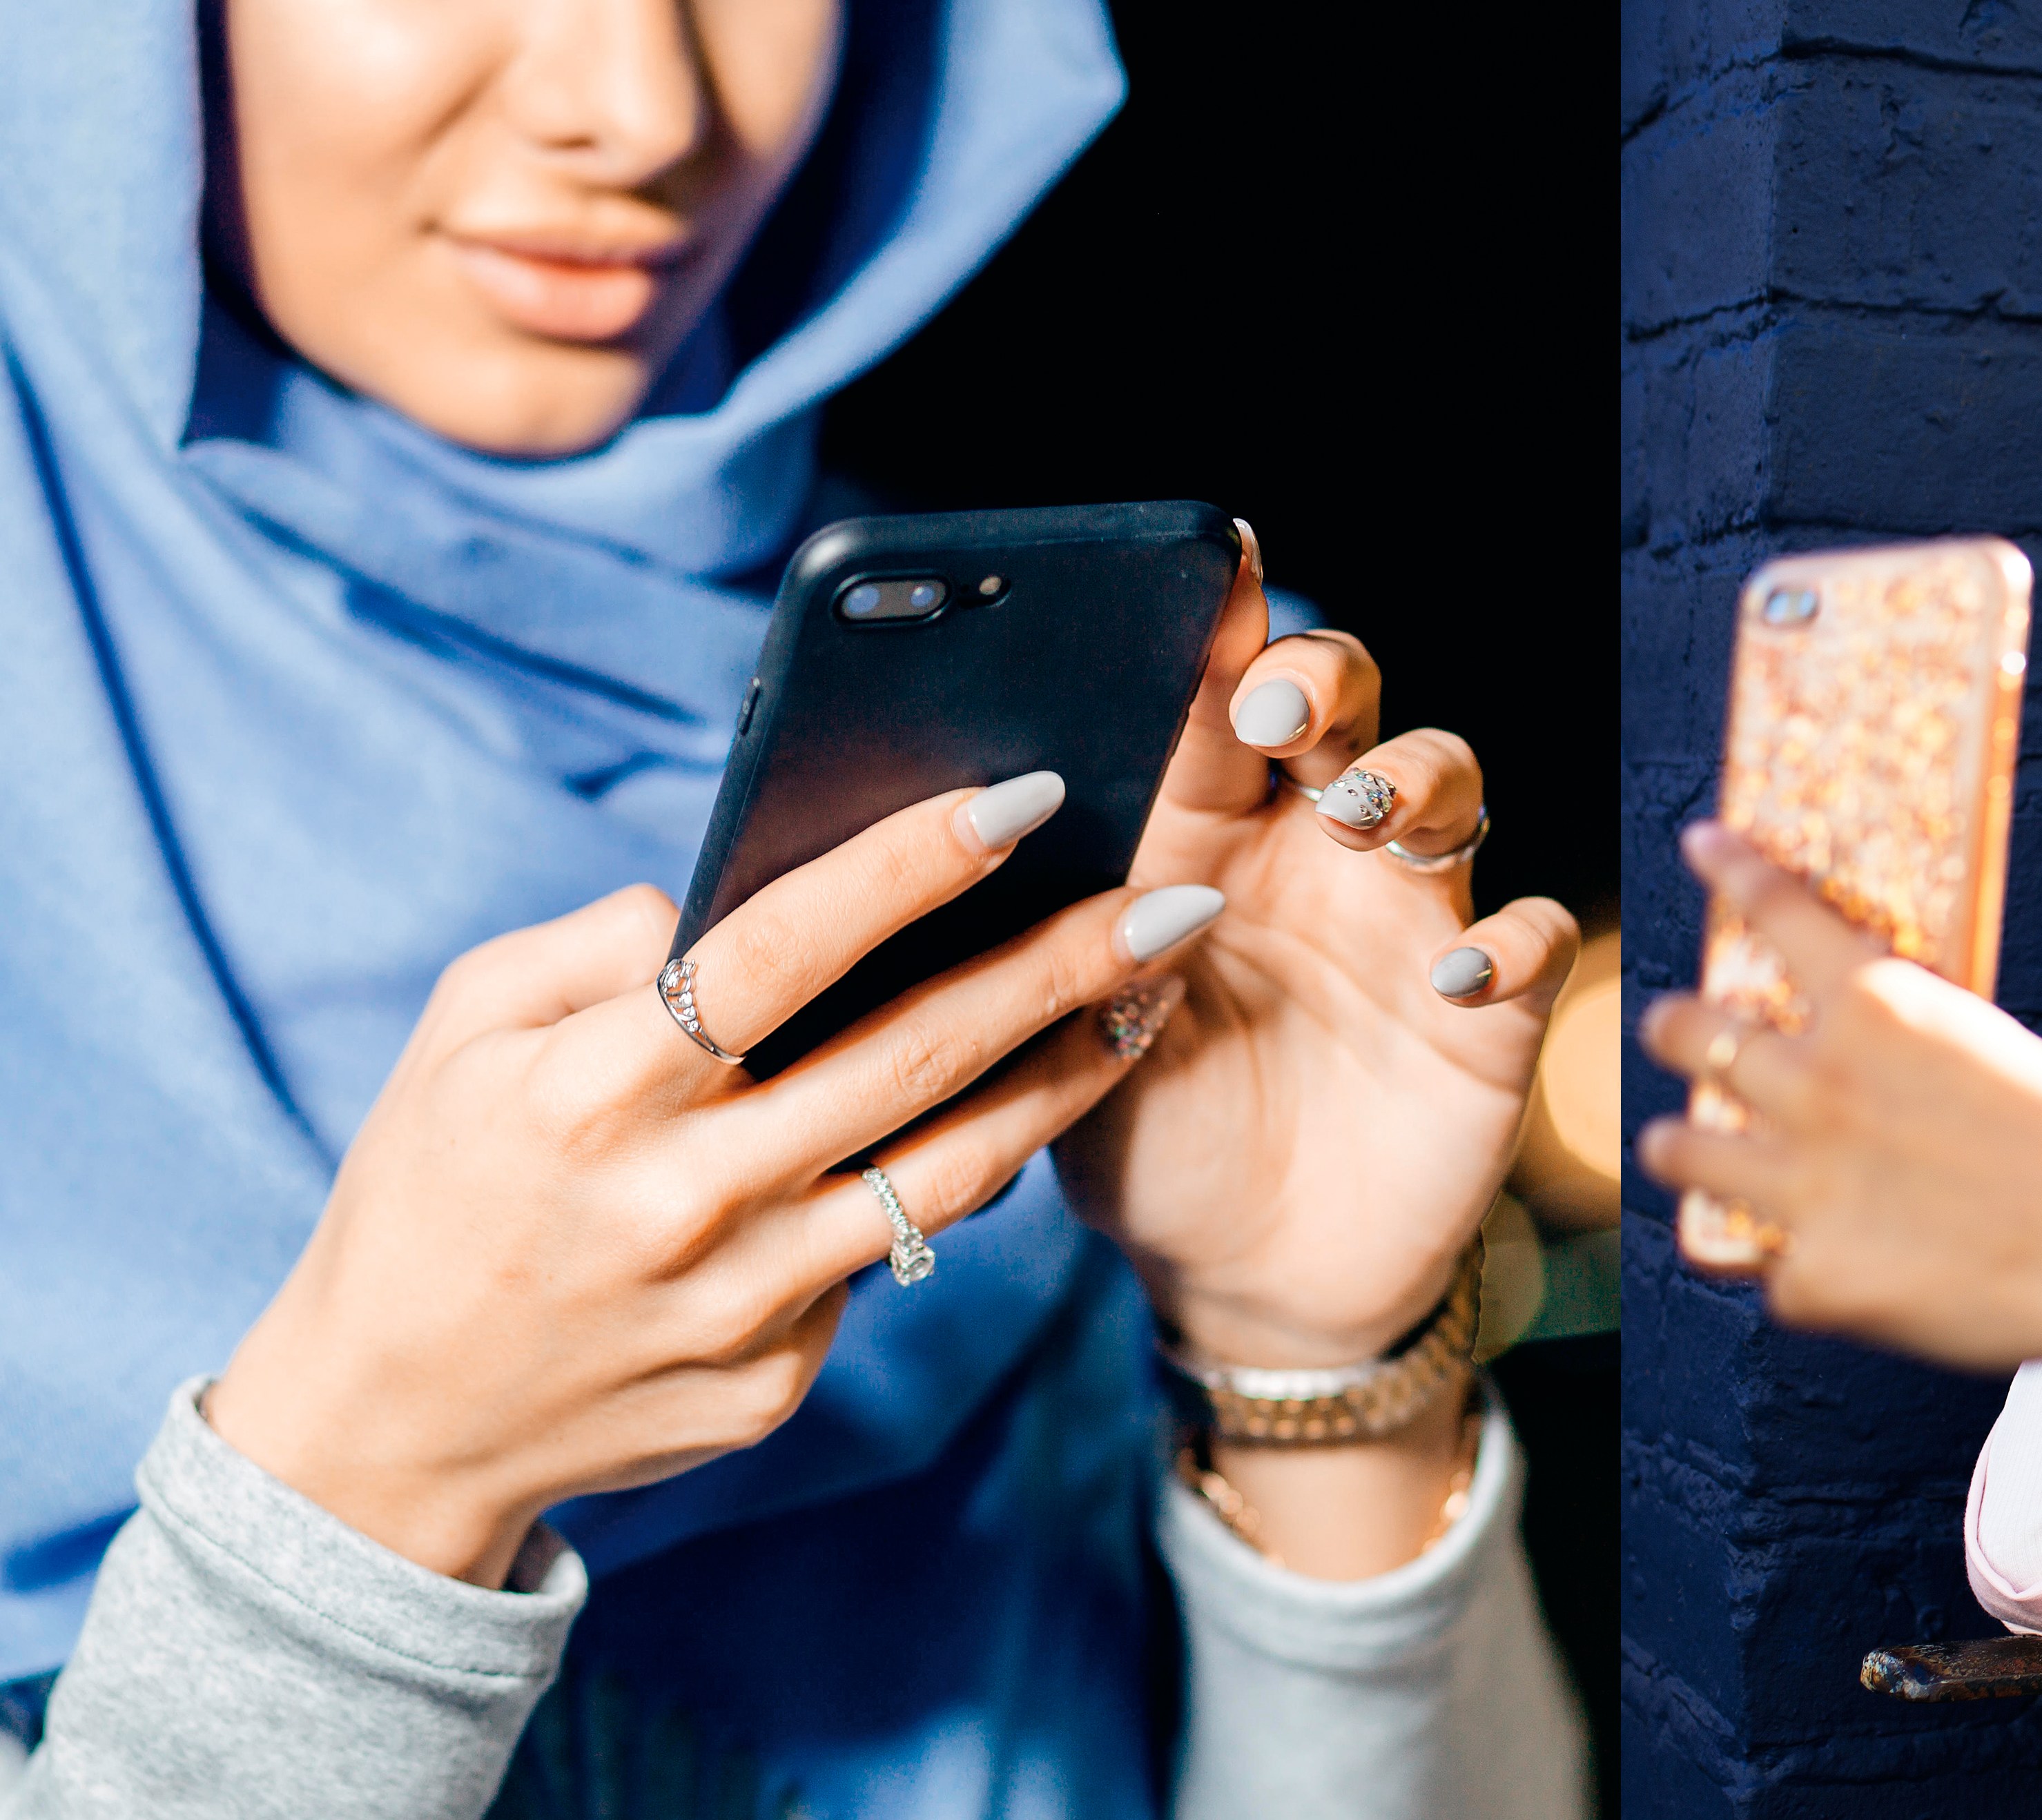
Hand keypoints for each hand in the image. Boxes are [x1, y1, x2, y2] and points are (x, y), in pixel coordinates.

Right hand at [206, 779, 1207, 1585]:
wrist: (390, 1426)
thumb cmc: (432, 1191)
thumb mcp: (461, 1037)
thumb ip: (591, 948)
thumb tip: (721, 897)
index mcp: (588, 1093)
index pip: (775, 954)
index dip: (907, 869)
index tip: (1024, 798)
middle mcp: (679, 1199)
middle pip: (910, 1061)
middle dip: (1060, 969)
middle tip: (1173, 900)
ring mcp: (741, 1302)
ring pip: (950, 1172)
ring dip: (1068, 1075)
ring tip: (1152, 995)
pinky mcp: (777, 1378)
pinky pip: (884, 1260)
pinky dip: (946, 1182)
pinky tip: (1009, 1118)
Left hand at [1053, 525, 1579, 1577]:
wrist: (1246, 1285)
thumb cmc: (1151, 1143)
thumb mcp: (1075, 1045)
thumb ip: (1061, 941)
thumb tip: (1012, 830)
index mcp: (1206, 842)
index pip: (1217, 708)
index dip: (1222, 633)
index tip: (1213, 566)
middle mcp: (1317, 857)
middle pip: (1350, 713)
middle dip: (1326, 680)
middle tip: (1280, 702)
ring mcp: (1412, 926)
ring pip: (1447, 790)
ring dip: (1415, 780)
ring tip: (1363, 815)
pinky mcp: (1491, 1012)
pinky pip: (1535, 940)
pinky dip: (1516, 941)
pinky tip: (1465, 973)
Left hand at [1636, 825, 2041, 1508]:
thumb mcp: (1995, 1055)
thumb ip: (1910, 1055)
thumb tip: (1864, 1066)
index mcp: (1880, 1005)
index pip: (1776, 909)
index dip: (1731, 869)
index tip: (1701, 841)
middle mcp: (1820, 1083)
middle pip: (1691, 1034)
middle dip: (1673, 1028)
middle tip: (1671, 1027)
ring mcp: (1804, 1185)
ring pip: (1681, 1153)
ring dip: (1677, 1146)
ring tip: (1676, 1145)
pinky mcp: (1815, 1280)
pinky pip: (1768, 1268)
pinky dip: (1797, 1268)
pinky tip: (1830, 1271)